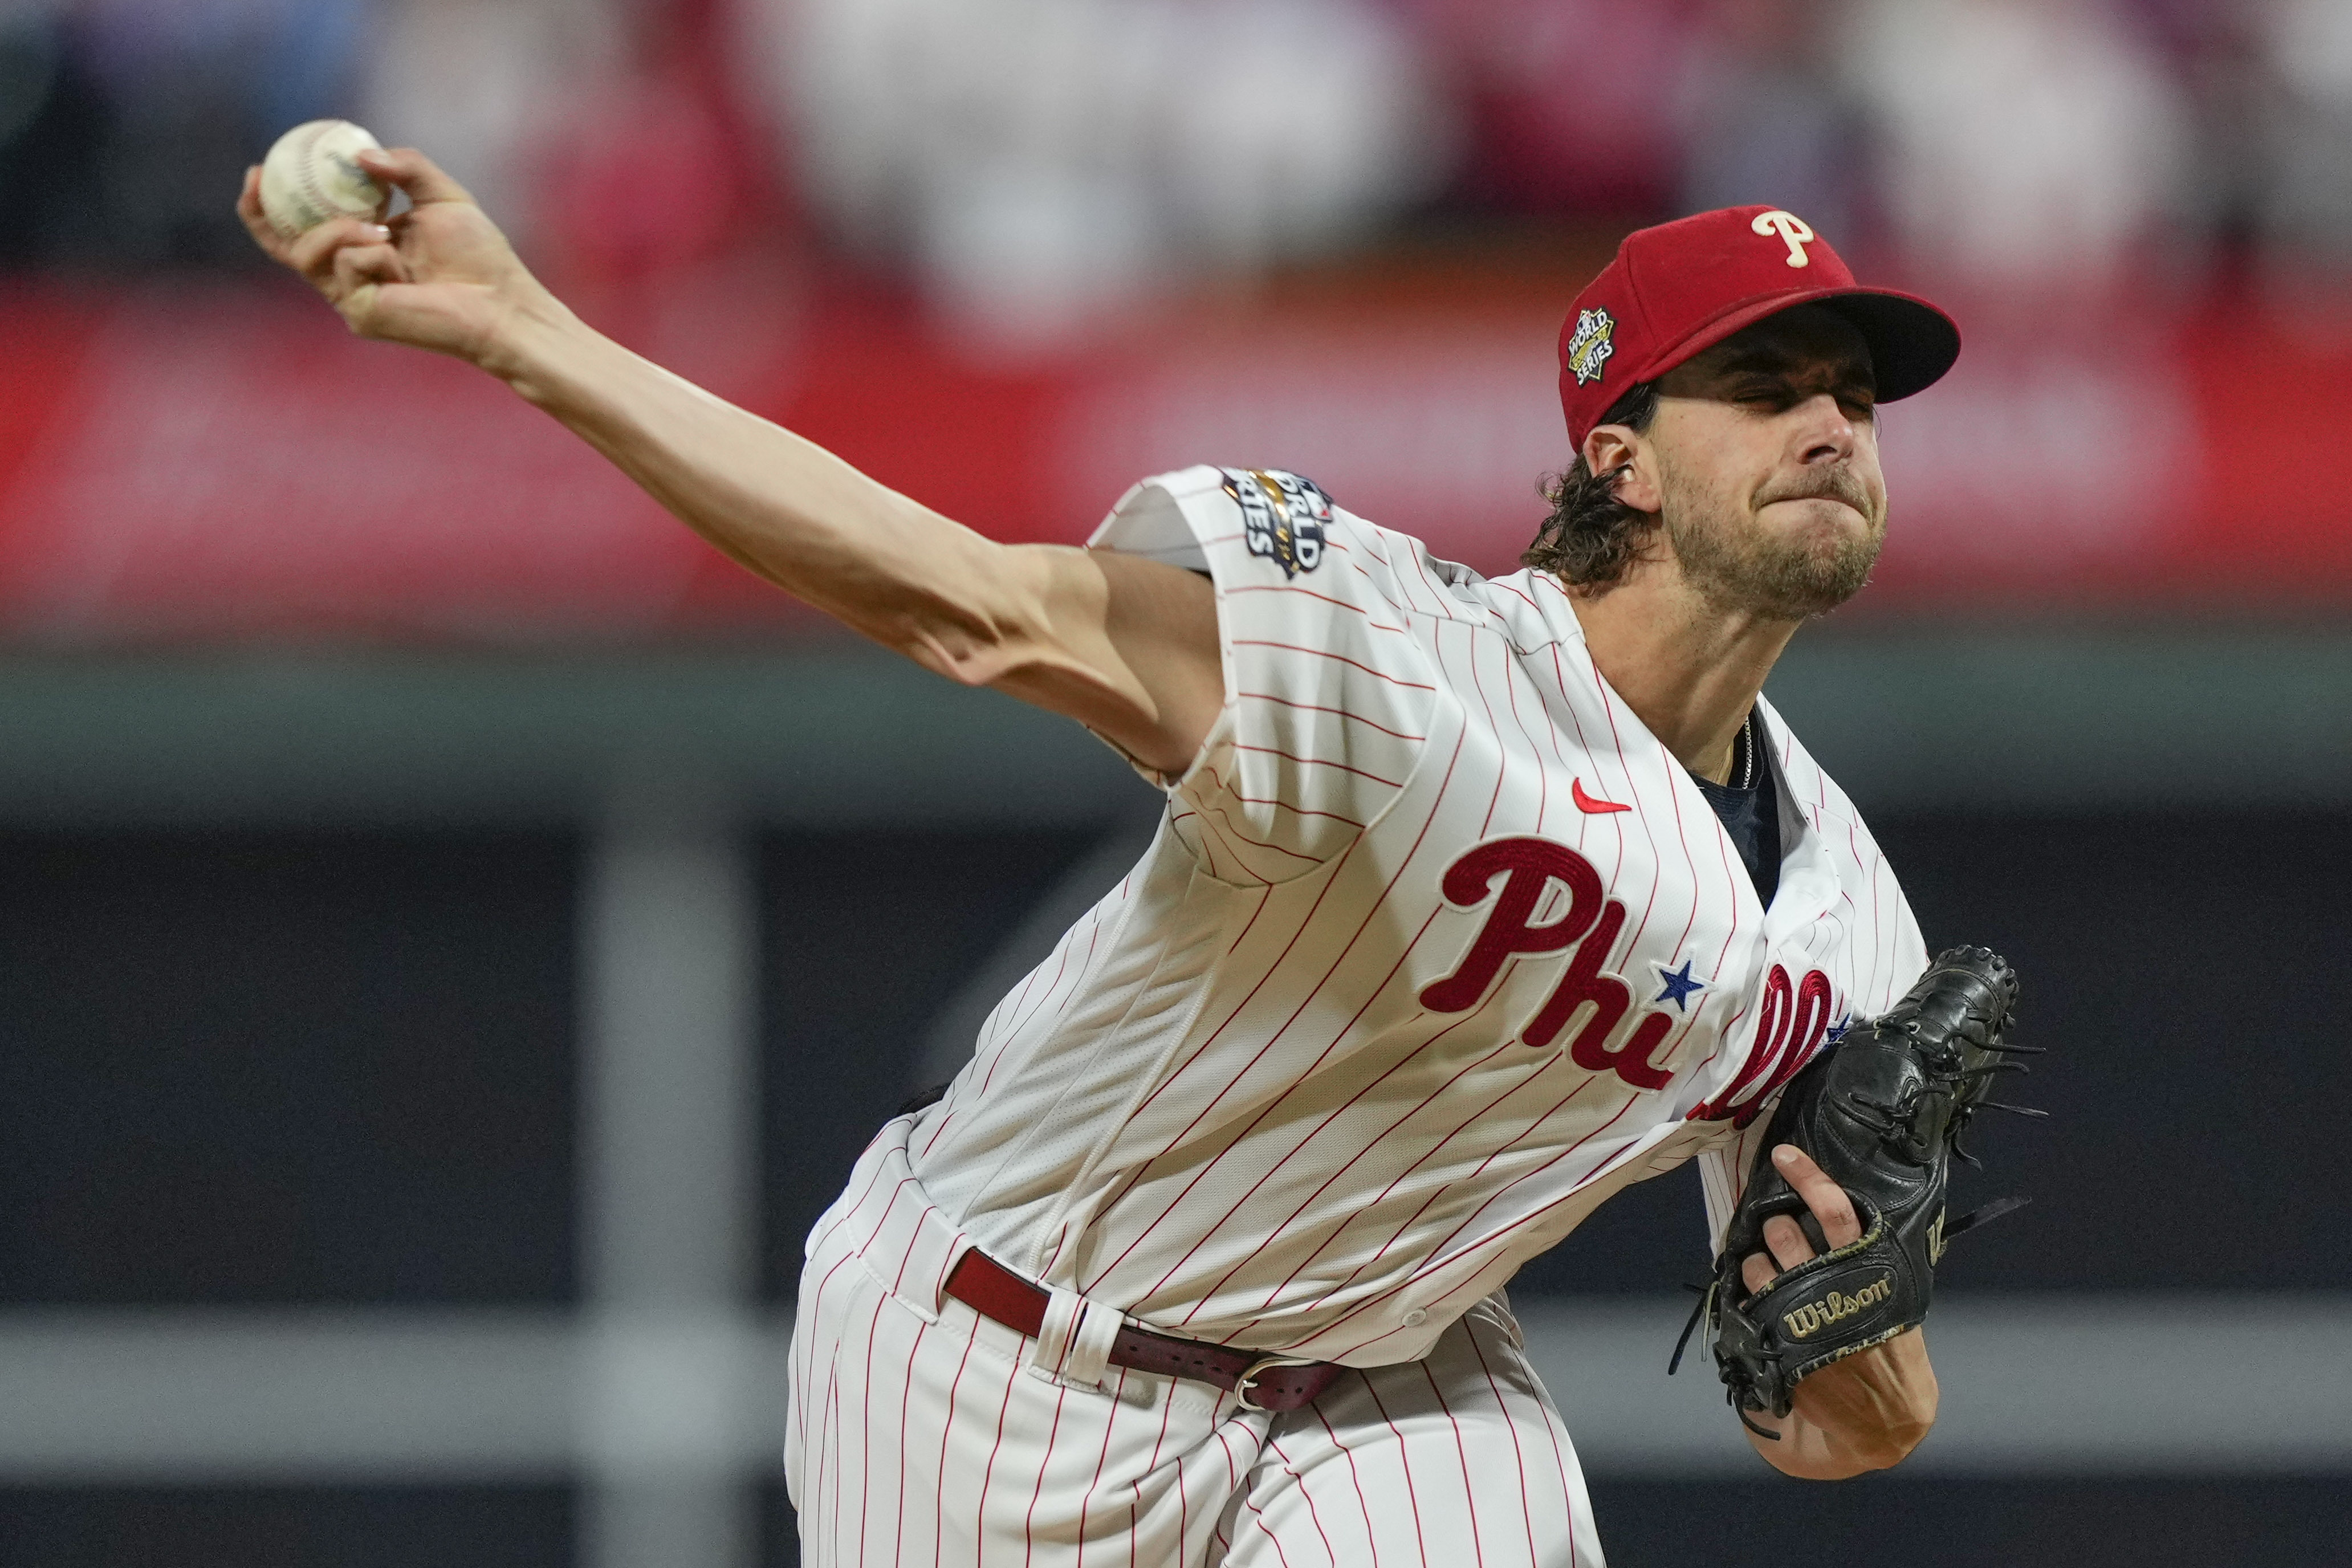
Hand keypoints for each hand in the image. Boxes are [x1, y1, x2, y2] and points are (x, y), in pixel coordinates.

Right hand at [237, 147, 559, 366]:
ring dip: (337, 230)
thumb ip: (406, 168)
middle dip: (261, 215)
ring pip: (308, 253)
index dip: (277, 200)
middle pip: (286, 246)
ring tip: (380, 229)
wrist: (502, 301)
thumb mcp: (442, 196)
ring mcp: (352, 297)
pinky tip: (399, 265)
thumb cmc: (480, 255)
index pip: (309, 225)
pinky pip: (343, 268)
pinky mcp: (360, 314)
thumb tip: (361, 155)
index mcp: (367, 246)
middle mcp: (353, 275)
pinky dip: (368, 254)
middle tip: (256, 179)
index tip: (264, 165)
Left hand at [1739, 1144, 1936, 1474]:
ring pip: (1757, 1265)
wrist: (1885, 1412)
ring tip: (1773, 1274)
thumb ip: (1863, 1255)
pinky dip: (1748, 1293)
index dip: (1808, 1178)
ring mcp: (1801, 1315)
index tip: (1784, 1155)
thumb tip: (1830, 1208)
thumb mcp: (1892, 1293)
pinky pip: (1747, 1301)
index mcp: (1867, 1266)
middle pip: (1785, 1233)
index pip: (1835, 1210)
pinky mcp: (1779, 1343)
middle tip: (1781, 1234)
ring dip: (1757, 1262)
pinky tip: (1759, 1297)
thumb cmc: (1889, 1342)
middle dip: (1775, 1226)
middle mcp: (1831, 1285)